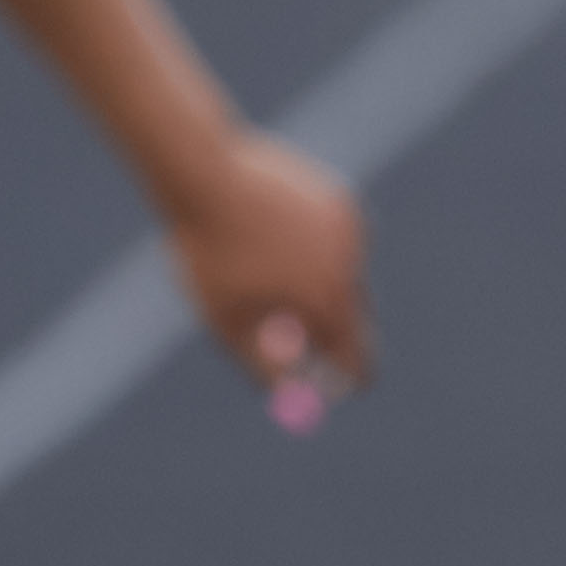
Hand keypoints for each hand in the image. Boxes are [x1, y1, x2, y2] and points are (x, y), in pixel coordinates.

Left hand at [163, 129, 376, 411]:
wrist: (208, 175)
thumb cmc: (210, 253)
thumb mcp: (227, 321)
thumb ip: (264, 362)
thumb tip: (291, 390)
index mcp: (325, 297)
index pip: (357, 352)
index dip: (350, 375)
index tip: (343, 387)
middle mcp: (350, 262)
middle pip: (355, 313)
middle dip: (330, 328)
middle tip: (298, 333)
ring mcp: (350, 227)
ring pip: (342, 272)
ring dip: (315, 281)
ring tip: (261, 262)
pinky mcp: (341, 199)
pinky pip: (337, 238)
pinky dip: (315, 244)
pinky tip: (274, 230)